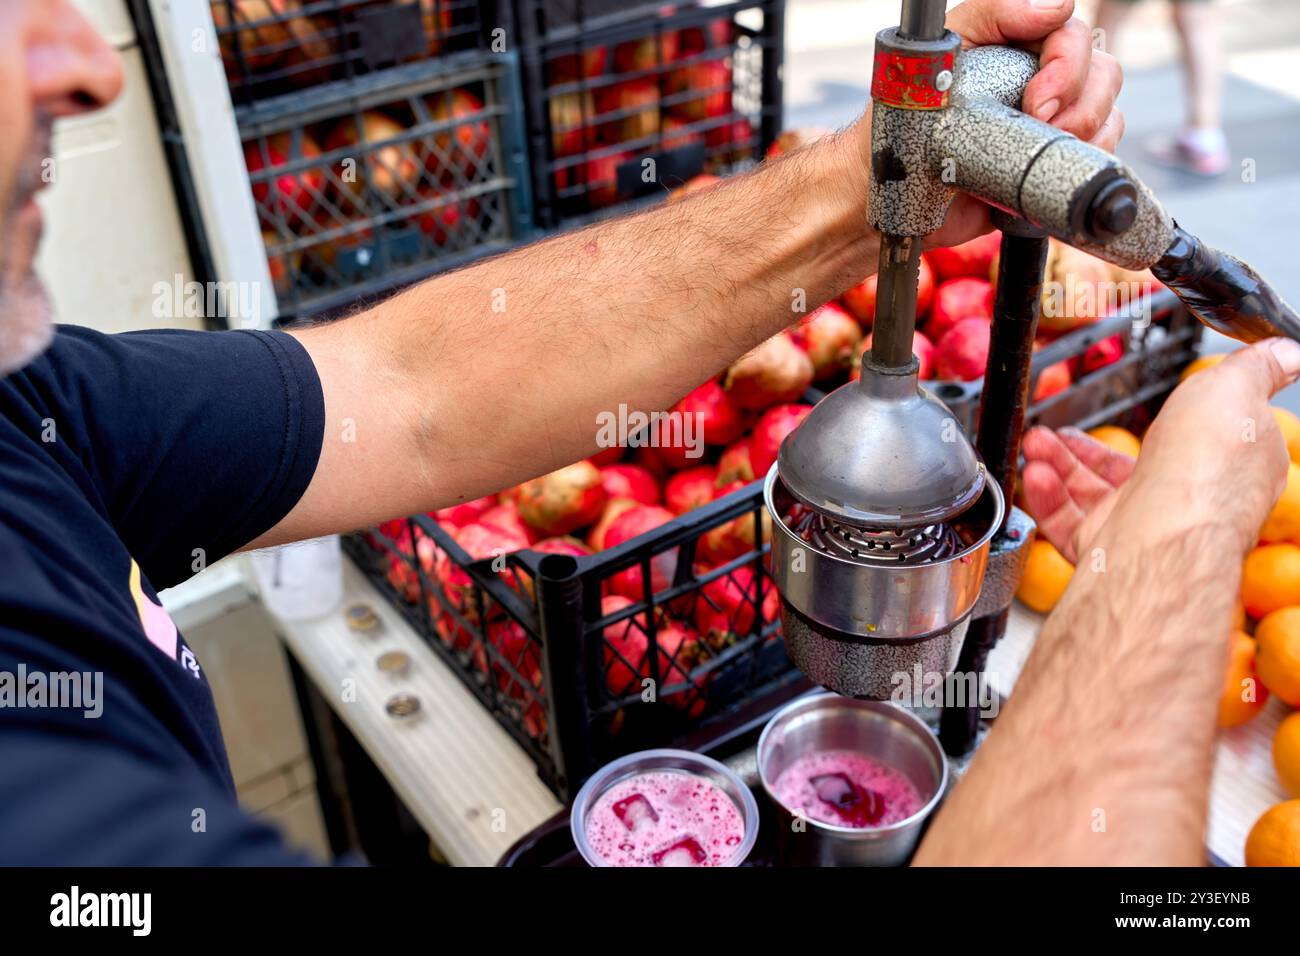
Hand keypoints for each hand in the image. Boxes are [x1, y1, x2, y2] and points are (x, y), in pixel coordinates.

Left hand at [850, 0, 1124, 248]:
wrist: (892, 195)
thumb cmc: (903, 123)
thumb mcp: (940, 53)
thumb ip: (993, 13)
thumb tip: (1056, 5)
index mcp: (1015, 46)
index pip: (1074, 35)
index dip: (1067, 67)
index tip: (1037, 104)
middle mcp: (1038, 79)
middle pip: (1102, 73)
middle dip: (1078, 107)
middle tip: (1037, 129)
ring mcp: (1048, 123)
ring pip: (1106, 114)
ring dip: (1084, 136)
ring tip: (1034, 156)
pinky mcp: (1048, 164)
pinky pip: (1095, 155)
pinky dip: (1082, 164)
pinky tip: (1041, 176)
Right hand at [1023, 339, 1299, 561]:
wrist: (1163, 532)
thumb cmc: (1203, 466)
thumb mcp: (1237, 390)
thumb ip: (1255, 368)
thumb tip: (1287, 350)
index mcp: (1223, 467)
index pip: (1193, 442)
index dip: (1162, 421)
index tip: (1134, 408)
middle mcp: (1184, 501)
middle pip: (1128, 469)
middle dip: (1084, 444)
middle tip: (1059, 428)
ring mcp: (1144, 528)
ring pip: (1092, 494)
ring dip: (1058, 464)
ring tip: (1035, 442)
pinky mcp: (1109, 550)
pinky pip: (1069, 522)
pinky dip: (1048, 498)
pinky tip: (1035, 475)